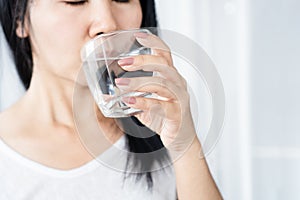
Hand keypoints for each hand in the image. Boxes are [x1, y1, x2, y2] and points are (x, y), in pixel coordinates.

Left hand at [115, 32, 196, 151]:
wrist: (182, 141)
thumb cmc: (166, 119)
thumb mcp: (148, 105)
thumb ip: (133, 97)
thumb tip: (109, 95)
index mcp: (171, 78)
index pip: (165, 55)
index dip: (153, 43)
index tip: (138, 36)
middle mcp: (177, 85)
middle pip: (163, 65)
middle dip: (143, 61)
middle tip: (123, 62)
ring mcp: (179, 99)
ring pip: (161, 84)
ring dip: (139, 82)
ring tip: (120, 84)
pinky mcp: (177, 114)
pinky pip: (161, 105)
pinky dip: (143, 102)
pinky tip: (129, 101)